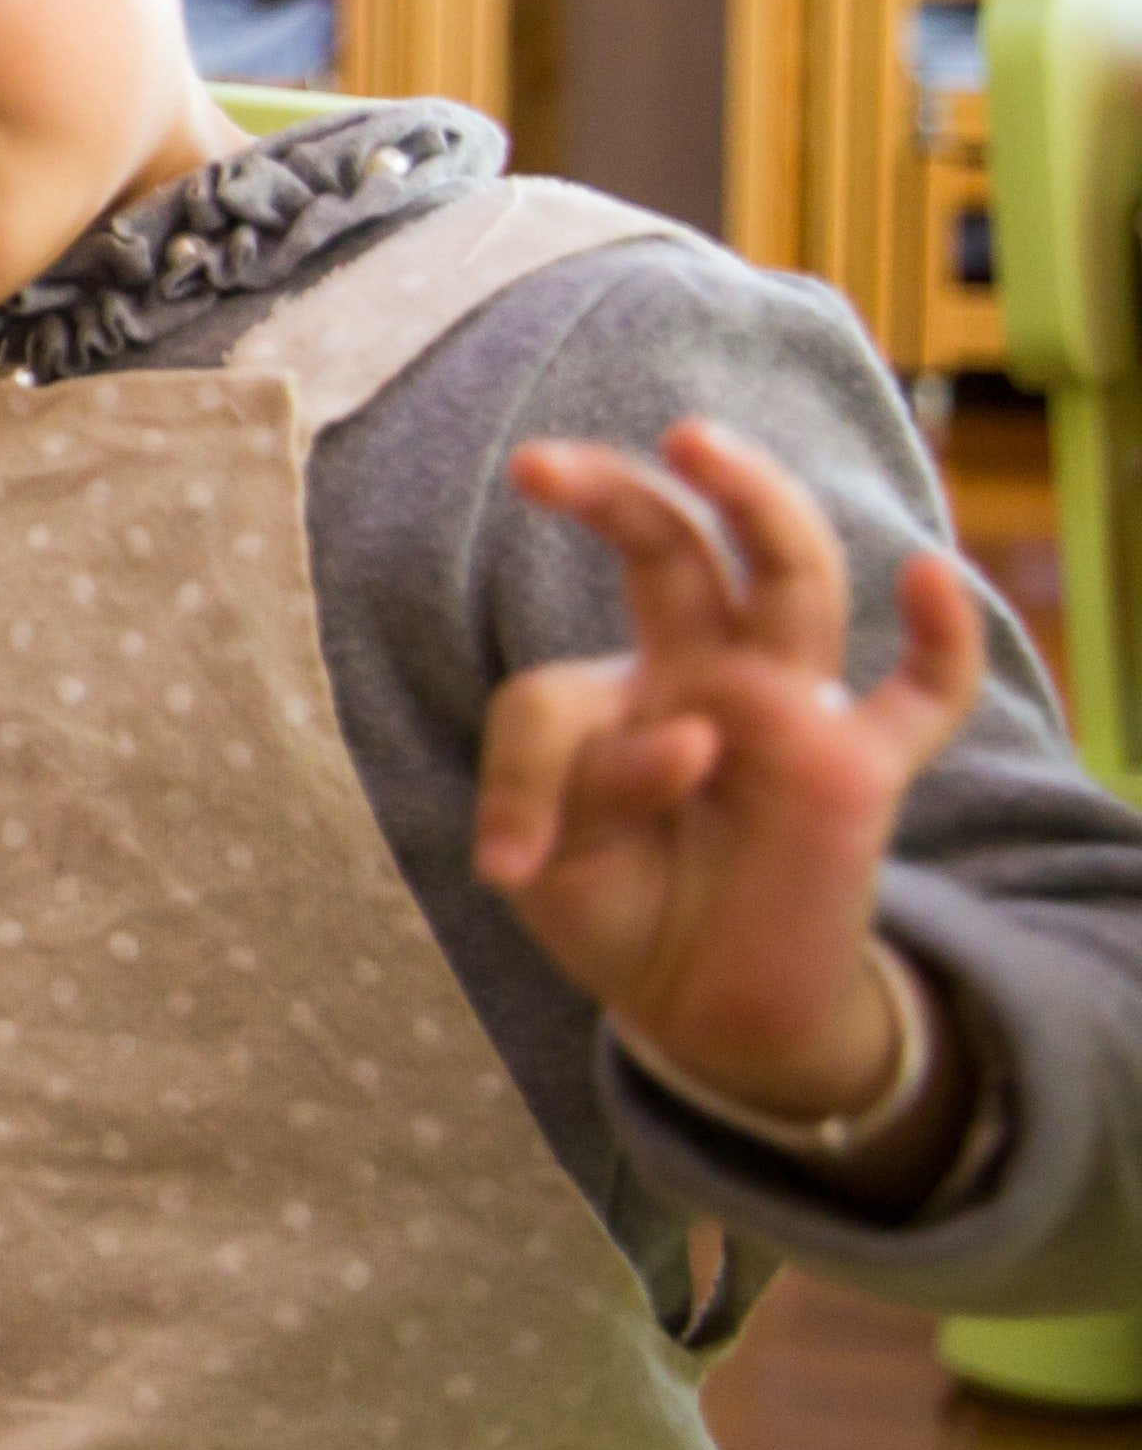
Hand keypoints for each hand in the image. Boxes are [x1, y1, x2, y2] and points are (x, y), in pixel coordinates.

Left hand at [472, 420, 983, 1124]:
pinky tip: (928, 576)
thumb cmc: (616, 907)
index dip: (522, 777)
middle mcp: (707, 674)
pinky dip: (942, 638)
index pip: (554, 692)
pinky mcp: (860, 770)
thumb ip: (573, 788)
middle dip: (614, 495)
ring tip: (692, 443)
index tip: (508, 867)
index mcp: (620, 690)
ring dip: (751, 503)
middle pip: (675, 551)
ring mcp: (789, 711)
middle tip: (540, 466)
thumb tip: (692, 739)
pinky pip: (923, 696)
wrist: (701, 1006)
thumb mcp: (547, 863)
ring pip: (790, 577)